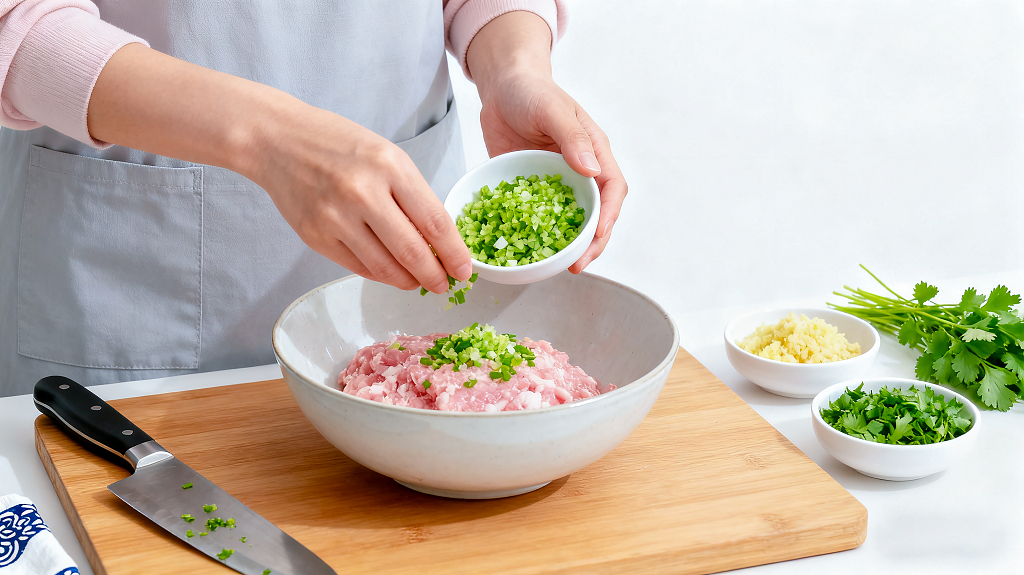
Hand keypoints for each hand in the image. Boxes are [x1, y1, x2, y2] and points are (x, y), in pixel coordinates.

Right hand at [87, 44, 470, 293]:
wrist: (277, 140)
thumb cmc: (338, 144)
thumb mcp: (386, 155)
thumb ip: (413, 194)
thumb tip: (440, 242)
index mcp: (390, 167)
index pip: (435, 222)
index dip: (454, 254)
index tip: (465, 269)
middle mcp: (363, 192)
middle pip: (413, 252)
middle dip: (435, 276)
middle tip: (444, 285)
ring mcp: (336, 217)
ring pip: (385, 268)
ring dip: (407, 281)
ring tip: (417, 281)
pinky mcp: (316, 236)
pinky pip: (358, 267)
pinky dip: (379, 275)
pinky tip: (390, 273)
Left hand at [468, 13, 627, 273]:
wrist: (502, 87)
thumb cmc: (532, 92)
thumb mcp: (552, 109)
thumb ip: (571, 138)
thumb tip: (591, 171)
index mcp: (594, 152)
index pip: (612, 189)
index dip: (609, 215)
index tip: (598, 235)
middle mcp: (581, 171)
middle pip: (597, 214)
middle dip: (592, 243)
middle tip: (577, 265)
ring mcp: (557, 183)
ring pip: (570, 221)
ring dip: (568, 245)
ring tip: (558, 267)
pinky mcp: (534, 190)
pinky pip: (540, 217)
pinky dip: (537, 235)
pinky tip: (528, 252)